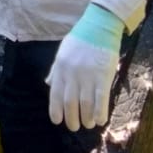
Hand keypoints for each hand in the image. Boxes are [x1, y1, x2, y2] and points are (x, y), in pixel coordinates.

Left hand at [46, 2, 123, 131]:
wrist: (99, 26)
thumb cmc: (80, 40)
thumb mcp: (63, 52)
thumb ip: (56, 70)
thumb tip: (50, 84)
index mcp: (60, 68)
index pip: (55, 94)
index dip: (56, 110)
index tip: (57, 121)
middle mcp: (72, 74)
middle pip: (70, 102)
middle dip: (71, 118)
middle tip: (74, 127)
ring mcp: (87, 75)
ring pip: (85, 103)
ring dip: (86, 117)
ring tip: (88, 125)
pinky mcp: (103, 75)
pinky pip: (101, 98)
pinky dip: (100, 111)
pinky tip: (100, 120)